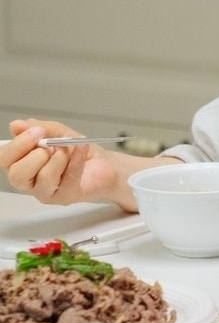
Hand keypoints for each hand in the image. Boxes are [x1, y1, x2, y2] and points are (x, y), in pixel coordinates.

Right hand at [4, 119, 122, 206]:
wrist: (105, 164)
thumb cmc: (77, 150)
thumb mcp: (58, 132)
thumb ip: (39, 128)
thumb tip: (16, 125)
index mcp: (22, 163)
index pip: (4, 159)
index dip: (18, 145)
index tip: (36, 131)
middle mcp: (30, 181)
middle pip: (16, 175)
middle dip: (34, 155)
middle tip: (51, 144)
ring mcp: (47, 191)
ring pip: (43, 178)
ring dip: (59, 158)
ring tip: (69, 149)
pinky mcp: (65, 197)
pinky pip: (67, 179)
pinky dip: (76, 160)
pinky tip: (81, 149)